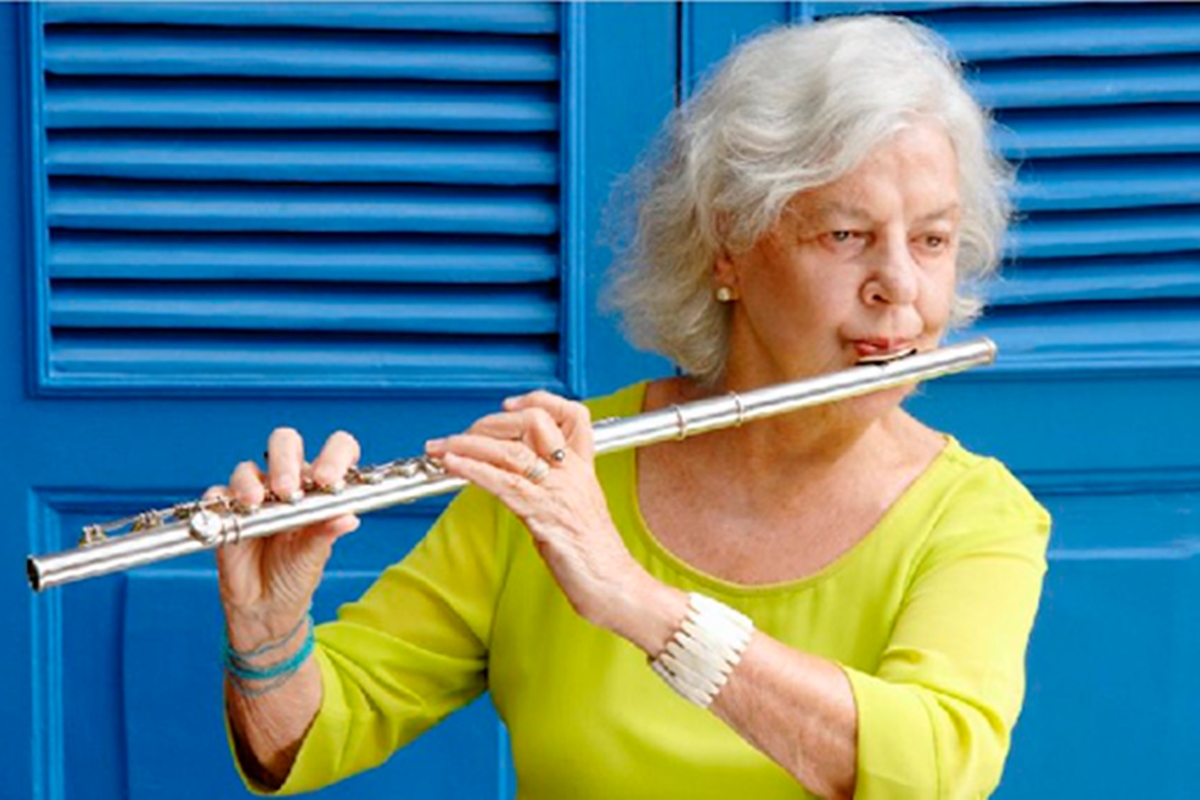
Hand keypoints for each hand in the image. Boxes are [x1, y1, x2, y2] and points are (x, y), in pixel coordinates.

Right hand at [212, 427, 360, 646]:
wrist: (264, 607)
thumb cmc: (295, 575)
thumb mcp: (314, 556)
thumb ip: (327, 533)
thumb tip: (349, 518)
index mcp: (319, 488)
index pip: (334, 451)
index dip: (334, 455)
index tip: (329, 480)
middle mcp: (288, 483)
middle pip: (285, 444)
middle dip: (285, 459)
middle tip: (287, 489)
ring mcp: (256, 495)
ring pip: (248, 468)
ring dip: (251, 482)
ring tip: (257, 503)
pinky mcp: (227, 511)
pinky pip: (218, 494)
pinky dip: (223, 500)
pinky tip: (233, 513)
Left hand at [424, 391, 646, 630]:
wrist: (616, 587)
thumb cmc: (594, 557)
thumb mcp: (574, 511)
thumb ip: (549, 489)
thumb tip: (512, 479)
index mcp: (584, 468)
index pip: (571, 413)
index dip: (537, 401)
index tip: (507, 406)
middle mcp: (573, 473)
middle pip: (533, 422)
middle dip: (487, 423)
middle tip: (457, 437)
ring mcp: (560, 492)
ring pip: (512, 450)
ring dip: (467, 444)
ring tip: (439, 447)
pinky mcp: (545, 516)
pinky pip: (505, 483)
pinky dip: (473, 469)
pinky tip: (452, 465)